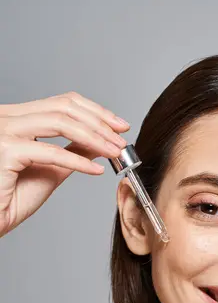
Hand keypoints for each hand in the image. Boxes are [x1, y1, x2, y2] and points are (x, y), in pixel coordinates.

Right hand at [0, 91, 129, 236]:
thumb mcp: (51, 169)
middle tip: (122, 138)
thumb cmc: (11, 199)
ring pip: (61, 123)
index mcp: (16, 117)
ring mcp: (4, 130)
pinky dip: (79, 162)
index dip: (95, 112)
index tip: (119, 126)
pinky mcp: (5, 150)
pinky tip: (96, 170)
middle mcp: (7, 117)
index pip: (62, 103)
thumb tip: (100, 142)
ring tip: (115, 152)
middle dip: (100, 122)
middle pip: (64, 107)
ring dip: (95, 137)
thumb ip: (72, 151)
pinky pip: (52, 153)